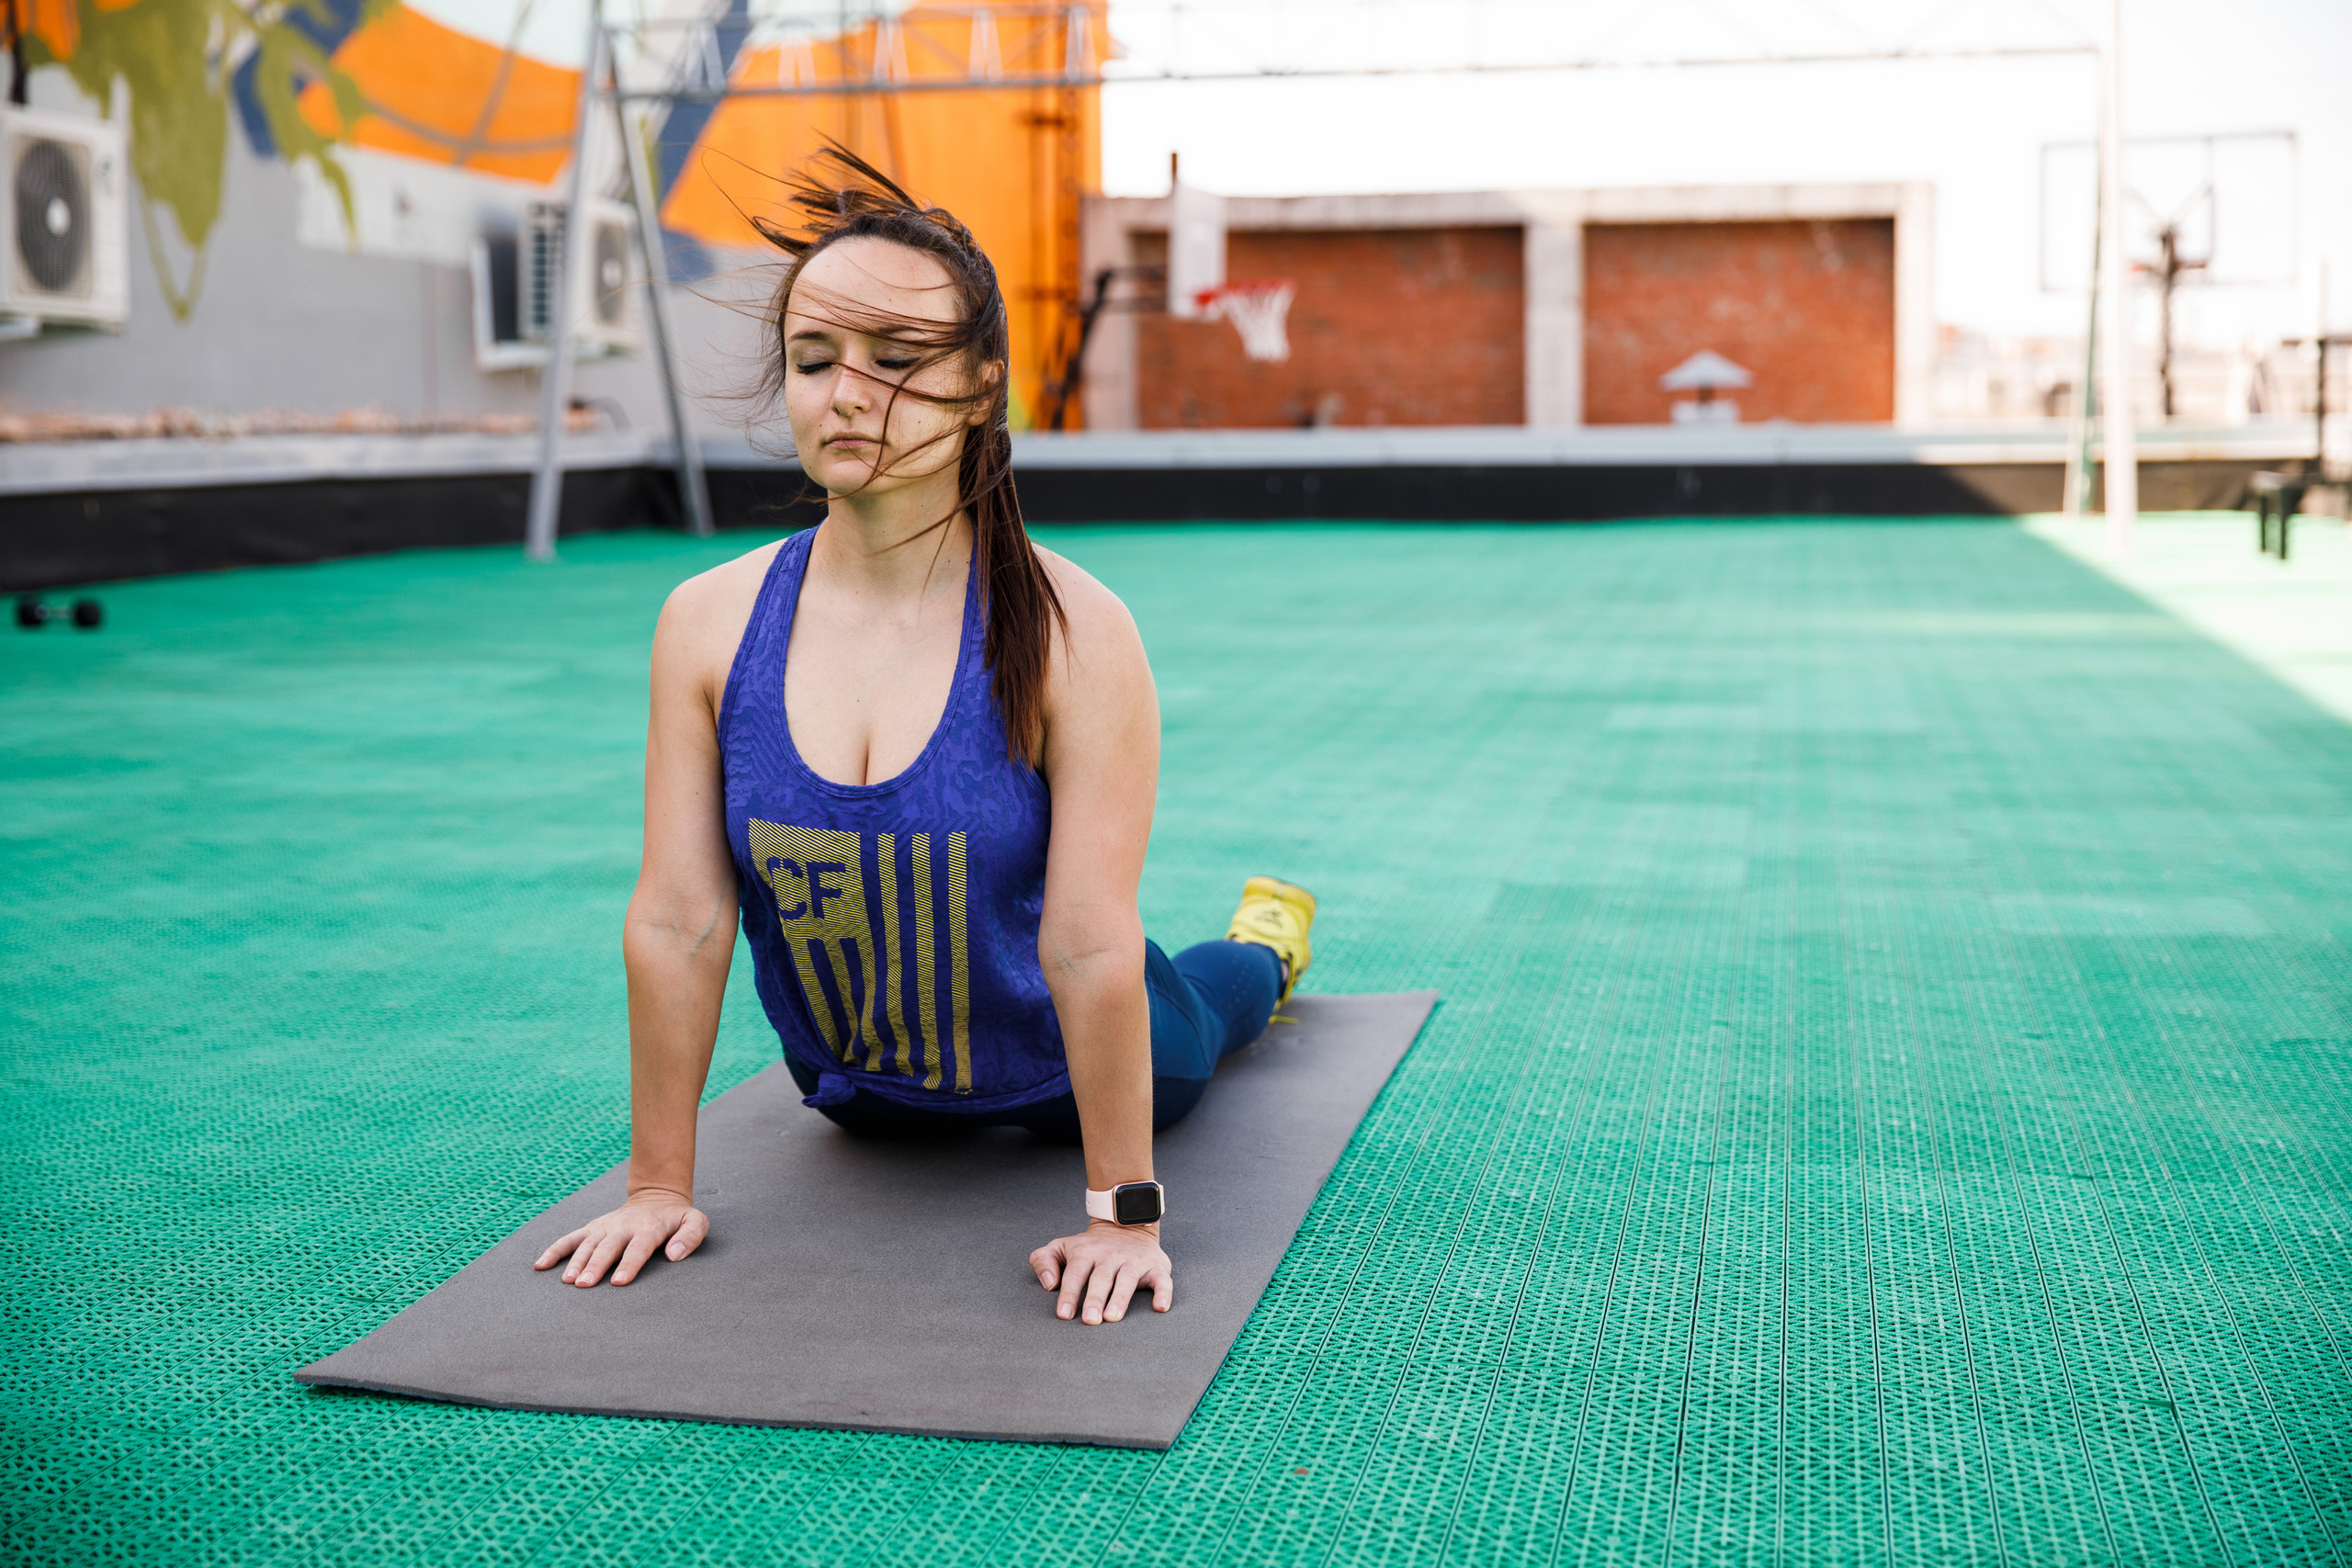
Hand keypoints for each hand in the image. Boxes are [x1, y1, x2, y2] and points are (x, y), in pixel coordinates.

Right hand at [532, 1189, 707, 1286]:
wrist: (657, 1196)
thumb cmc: (677, 1217)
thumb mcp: (695, 1220)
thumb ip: (691, 1236)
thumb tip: (676, 1254)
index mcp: (649, 1228)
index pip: (637, 1248)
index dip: (628, 1265)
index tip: (618, 1282)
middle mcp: (623, 1227)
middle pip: (607, 1248)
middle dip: (595, 1266)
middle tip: (584, 1285)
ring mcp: (605, 1227)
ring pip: (587, 1244)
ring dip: (575, 1262)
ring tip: (567, 1281)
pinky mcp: (593, 1228)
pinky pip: (570, 1238)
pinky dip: (554, 1250)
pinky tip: (541, 1265)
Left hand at [1028, 1220, 1171, 1324]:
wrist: (1126, 1224)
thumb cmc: (1089, 1247)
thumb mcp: (1061, 1246)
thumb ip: (1043, 1260)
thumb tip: (1049, 1283)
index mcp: (1085, 1252)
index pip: (1075, 1274)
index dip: (1069, 1294)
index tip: (1064, 1314)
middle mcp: (1110, 1256)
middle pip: (1101, 1278)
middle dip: (1095, 1299)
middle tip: (1090, 1320)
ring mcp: (1133, 1261)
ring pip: (1128, 1279)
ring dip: (1121, 1298)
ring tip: (1113, 1317)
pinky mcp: (1156, 1267)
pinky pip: (1162, 1280)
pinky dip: (1163, 1293)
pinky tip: (1160, 1307)